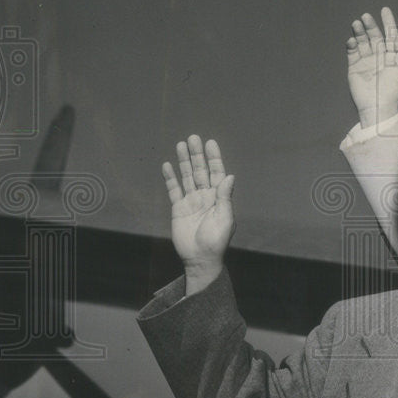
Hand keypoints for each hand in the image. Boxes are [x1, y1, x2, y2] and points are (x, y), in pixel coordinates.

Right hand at [161, 135, 234, 293]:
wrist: (200, 259)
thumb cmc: (216, 241)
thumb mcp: (225, 219)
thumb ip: (225, 198)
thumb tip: (230, 176)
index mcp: (219, 198)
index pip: (217, 173)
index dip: (214, 158)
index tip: (210, 143)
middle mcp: (206, 196)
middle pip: (200, 171)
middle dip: (197, 155)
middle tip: (193, 138)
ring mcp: (191, 201)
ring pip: (187, 177)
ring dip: (184, 161)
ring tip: (181, 144)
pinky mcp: (178, 208)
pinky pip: (174, 190)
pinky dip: (171, 178)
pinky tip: (168, 165)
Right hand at [346, 6, 397, 128]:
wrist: (378, 106)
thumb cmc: (393, 89)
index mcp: (391, 55)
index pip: (390, 35)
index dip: (388, 22)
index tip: (385, 10)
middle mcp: (378, 56)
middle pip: (374, 36)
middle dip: (370, 25)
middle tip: (366, 16)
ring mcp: (366, 60)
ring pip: (362, 41)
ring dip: (359, 32)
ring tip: (356, 24)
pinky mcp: (354, 67)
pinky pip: (352, 52)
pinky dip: (351, 45)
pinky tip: (352, 40)